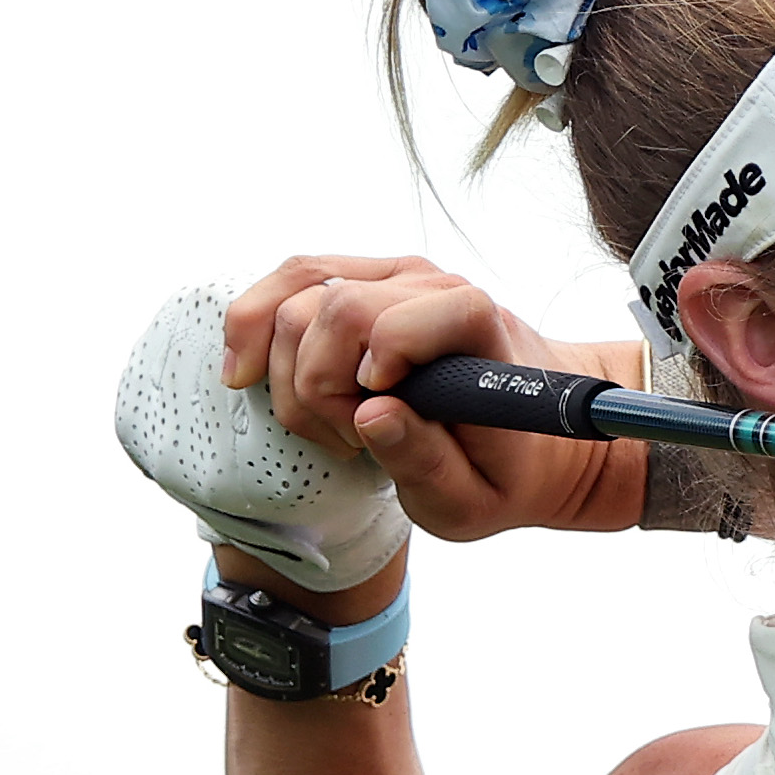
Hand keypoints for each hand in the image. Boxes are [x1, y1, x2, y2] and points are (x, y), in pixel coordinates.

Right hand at [223, 256, 648, 538]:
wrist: (527, 431)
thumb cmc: (502, 470)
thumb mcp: (473, 500)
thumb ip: (426, 462)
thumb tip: (370, 414)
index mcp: (479, 332)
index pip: (407, 315)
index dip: (374, 361)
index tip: (371, 419)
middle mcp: (435, 286)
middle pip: (333, 309)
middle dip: (317, 388)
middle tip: (350, 440)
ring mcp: (393, 275)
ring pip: (296, 295)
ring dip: (288, 373)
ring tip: (332, 422)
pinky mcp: (359, 279)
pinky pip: (286, 283)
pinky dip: (253, 328)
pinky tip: (247, 374)